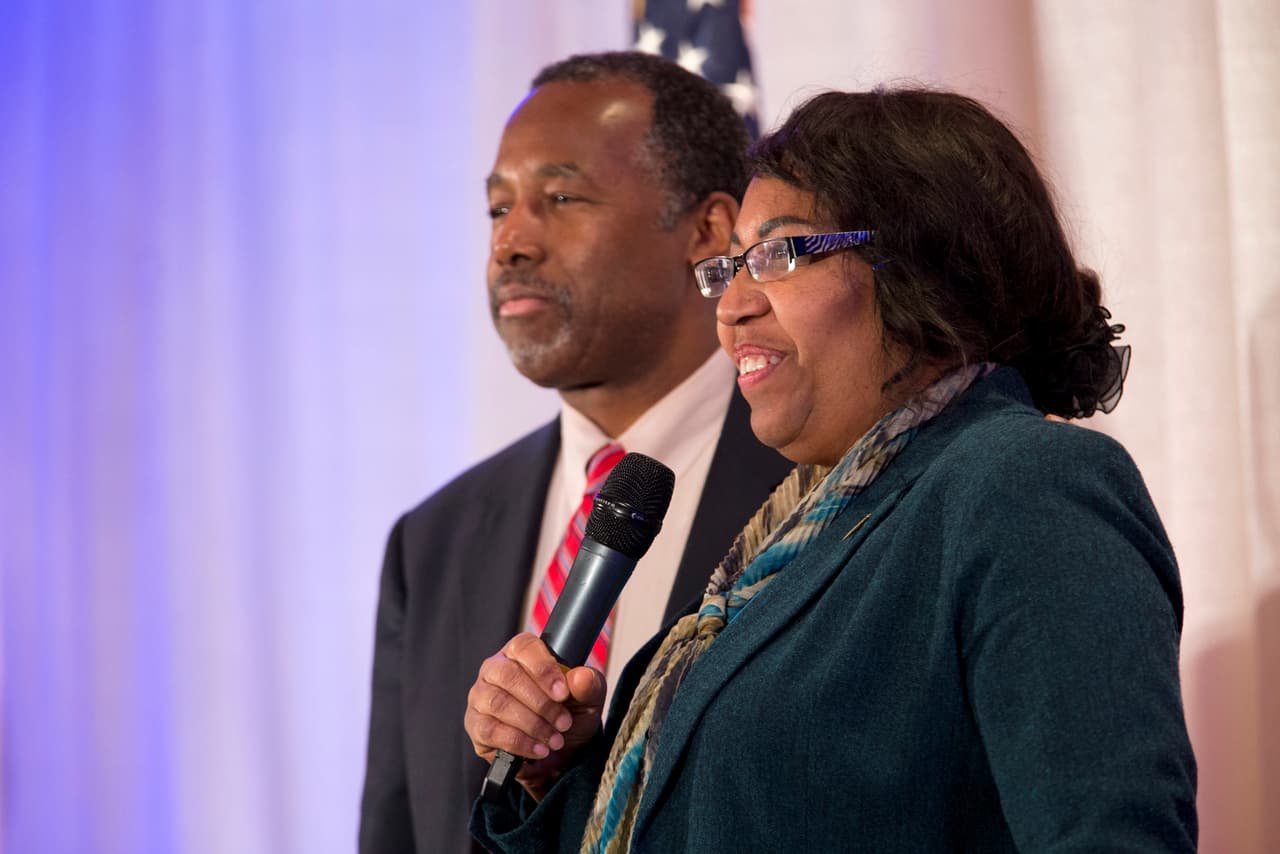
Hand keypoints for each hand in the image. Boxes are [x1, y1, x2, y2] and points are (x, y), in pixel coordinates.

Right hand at [465, 633, 606, 799]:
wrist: (559, 755)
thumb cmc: (570, 716)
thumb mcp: (588, 700)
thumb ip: (588, 685)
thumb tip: (581, 677)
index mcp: (521, 653)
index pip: (524, 647)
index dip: (543, 669)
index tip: (563, 694)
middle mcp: (496, 669)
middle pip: (508, 675)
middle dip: (541, 703)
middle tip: (564, 723)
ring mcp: (481, 696)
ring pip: (499, 703)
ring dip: (532, 724)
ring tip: (554, 739)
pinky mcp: (475, 724)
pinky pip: (490, 730)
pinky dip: (518, 742)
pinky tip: (538, 749)